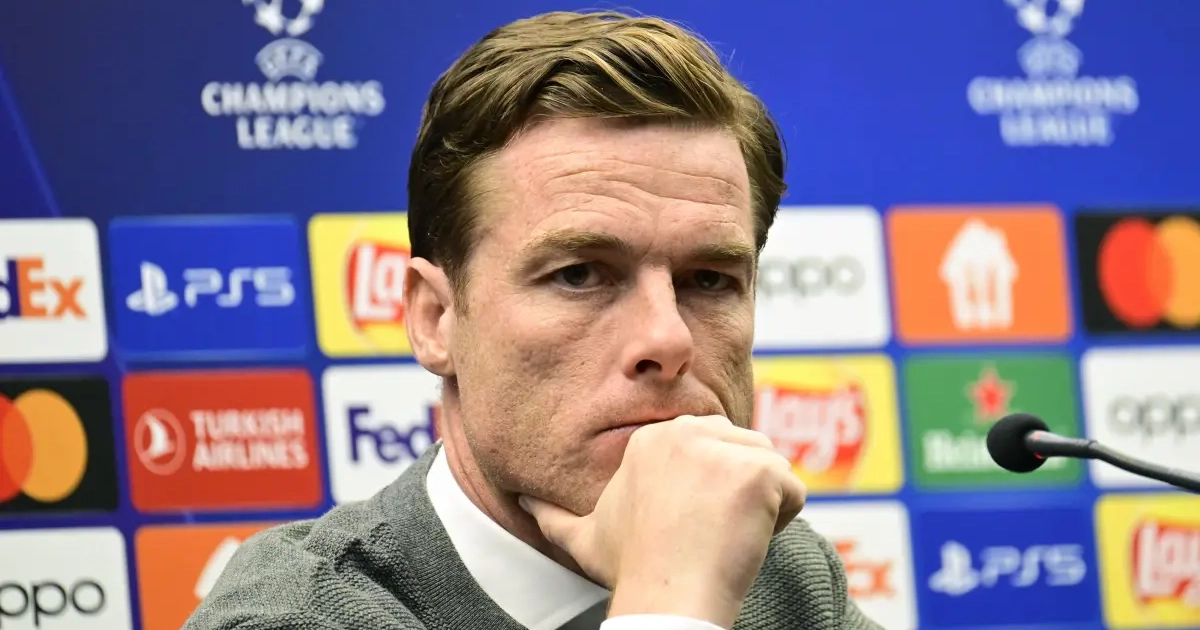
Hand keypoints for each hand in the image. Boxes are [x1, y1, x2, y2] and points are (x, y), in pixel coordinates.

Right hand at [519, 415, 806, 628]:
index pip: (712, 450)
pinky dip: (781, 521)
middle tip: (708, 535)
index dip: (708, 495)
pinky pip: (794, 492)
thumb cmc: (631, 569)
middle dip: (738, 496)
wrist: (665, 596)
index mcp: (652, 439)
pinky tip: (745, 540)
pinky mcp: (759, 472)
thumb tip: (519, 499)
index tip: (688, 527)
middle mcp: (687, 432)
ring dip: (761, 509)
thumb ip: (551, 514)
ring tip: (725, 538)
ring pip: (771, 471)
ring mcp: (725, 449)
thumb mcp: (584, 536)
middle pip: (745, 453)